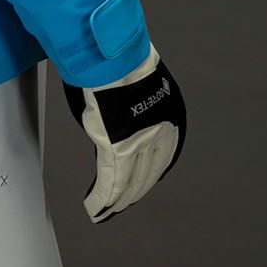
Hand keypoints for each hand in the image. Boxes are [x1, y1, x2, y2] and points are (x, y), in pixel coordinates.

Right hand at [62, 44, 186, 223]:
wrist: (114, 56)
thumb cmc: (120, 61)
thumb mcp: (136, 83)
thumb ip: (133, 102)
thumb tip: (119, 110)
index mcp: (170, 115)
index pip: (162, 155)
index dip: (150, 173)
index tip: (141, 183)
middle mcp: (161, 132)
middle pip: (148, 173)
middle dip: (135, 191)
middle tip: (123, 203)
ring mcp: (141, 142)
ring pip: (131, 182)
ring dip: (118, 200)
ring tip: (107, 210)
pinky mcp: (119, 149)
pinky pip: (112, 183)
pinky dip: (103, 200)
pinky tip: (96, 209)